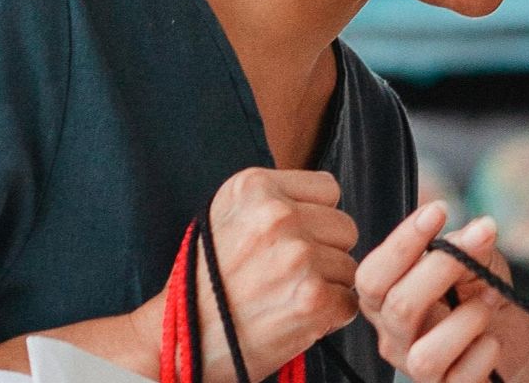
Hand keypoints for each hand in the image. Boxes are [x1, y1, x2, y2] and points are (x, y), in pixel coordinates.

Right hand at [133, 168, 361, 381]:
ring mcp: (296, 255)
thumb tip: (327, 199)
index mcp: (254, 186)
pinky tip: (295, 316)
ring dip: (327, 286)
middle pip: (345, 227)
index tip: (291, 238)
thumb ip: (275, 198)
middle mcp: (277, 215)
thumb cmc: (206, 282)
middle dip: (325, 251)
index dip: (315, 216)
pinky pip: (349, 301)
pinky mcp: (312, 298)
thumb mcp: (228, 214)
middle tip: (287, 274)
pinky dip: (330, 316)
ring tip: (285, 296)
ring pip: (349, 266)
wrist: (180, 342)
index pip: (328, 188)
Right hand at [356, 203, 528, 381]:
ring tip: (490, 300)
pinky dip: (483, 352)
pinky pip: (459, 379)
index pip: (373, 275)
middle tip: (479, 242)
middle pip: (398, 306)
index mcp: (383, 299)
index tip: (437, 211)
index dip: (402, 243)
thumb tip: (480, 230)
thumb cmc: (476, 290)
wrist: (507, 331)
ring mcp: (416, 368)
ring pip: (426, 354)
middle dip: (441, 269)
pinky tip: (493, 338)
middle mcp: (392, 335)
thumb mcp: (473, 258)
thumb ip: (468, 245)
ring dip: (468, 320)